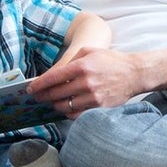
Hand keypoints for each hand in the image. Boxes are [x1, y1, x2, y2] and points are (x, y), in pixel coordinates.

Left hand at [30, 47, 145, 115]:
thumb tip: (52, 73)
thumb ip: (70, 60)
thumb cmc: (111, 61)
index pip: (53, 78)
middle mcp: (86, 82)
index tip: (31, 88)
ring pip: (64, 106)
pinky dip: (67, 112)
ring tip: (52, 102)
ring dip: (54, 105)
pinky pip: (76, 114)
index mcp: (82, 66)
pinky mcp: (99, 107)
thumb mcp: (89, 51)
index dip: (39, 84)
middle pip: (56, 94)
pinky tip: (66, 107)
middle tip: (37, 97)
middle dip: (43, 96)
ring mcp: (93, 97)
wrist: (135, 74)